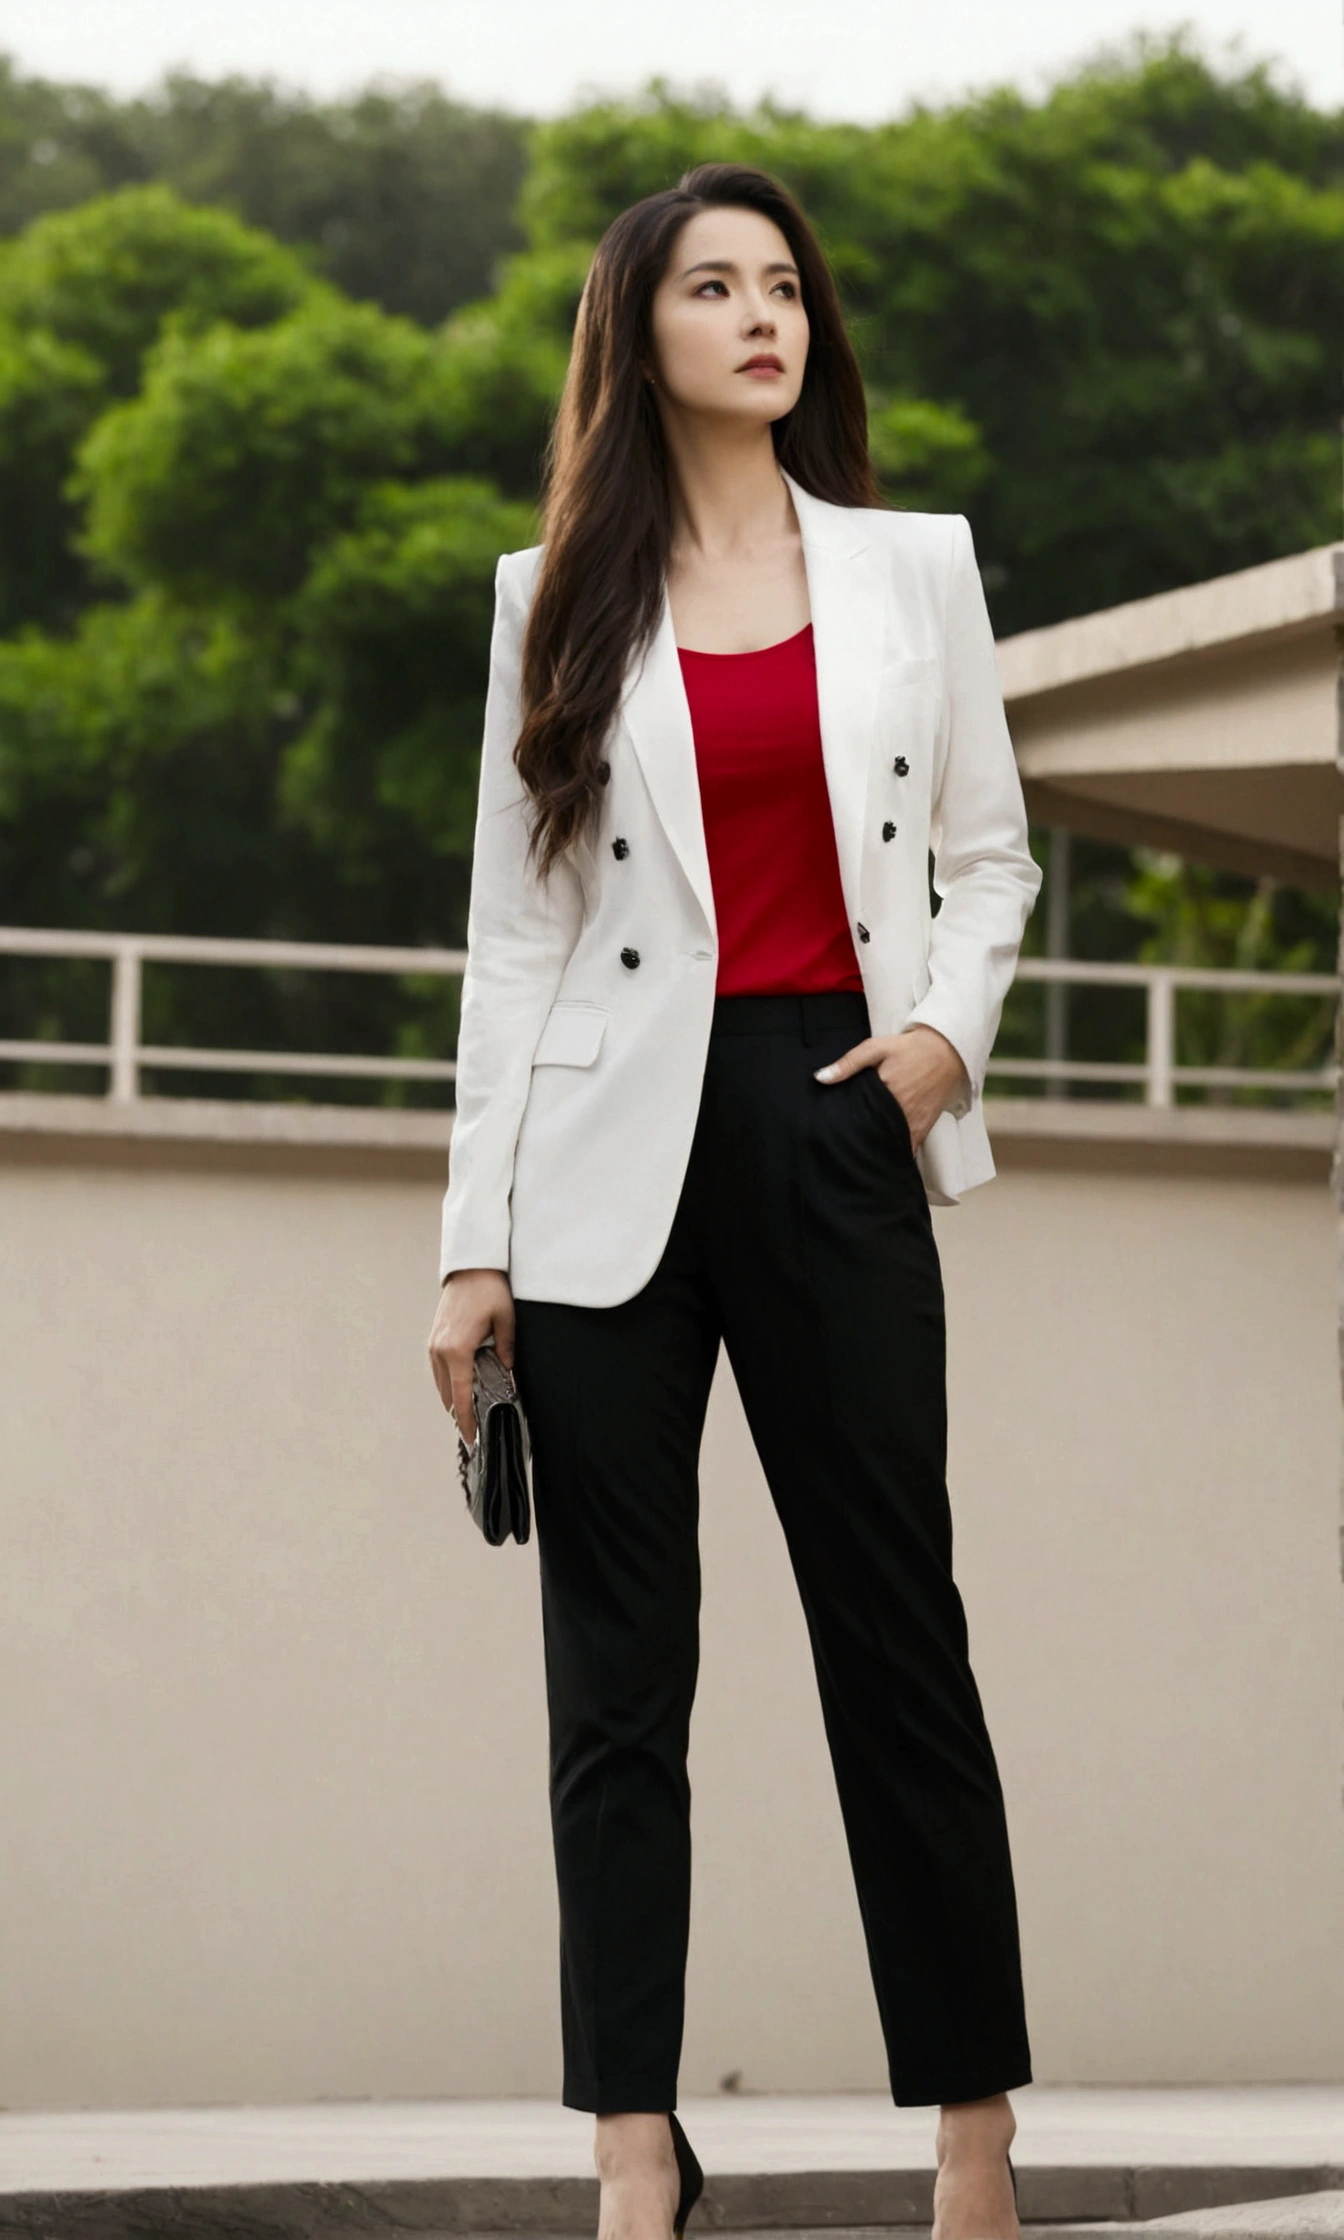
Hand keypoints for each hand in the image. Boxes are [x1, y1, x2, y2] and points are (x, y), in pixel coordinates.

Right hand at [428, 1268, 514, 1446]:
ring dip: (454, 1398)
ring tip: (469, 1412)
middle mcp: (440, 1351)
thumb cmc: (489, 1290)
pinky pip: (438, 1370)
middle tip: (474, 1429)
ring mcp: (433, 1345)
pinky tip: (462, 1387)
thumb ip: (506, 1351)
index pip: (462, 1396)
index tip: (470, 1437)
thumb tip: (508, 1374)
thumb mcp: (506, 1321)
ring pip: (440, 1384)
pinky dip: (448, 1383)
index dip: (465, 1420)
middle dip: (460, 1413)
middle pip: (448, 1395)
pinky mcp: (433, 1339)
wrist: (471, 1267)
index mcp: (457, 1351)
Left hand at [813, 1024, 969, 1153]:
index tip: (833, 1131)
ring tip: (861, 1151)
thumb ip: (848, 1063)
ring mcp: (912, 1122)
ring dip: (877, 1147)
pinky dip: (896, 1150)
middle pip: (871, 1133)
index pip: (857, 1117)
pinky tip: (884, 1152)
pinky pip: (907, 1147)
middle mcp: (898, 1111)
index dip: (844, 1125)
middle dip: (858, 1139)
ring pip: (889, 1144)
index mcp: (883, 1091)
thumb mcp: (876, 1048)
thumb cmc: (909, 1049)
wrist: (946, 1051)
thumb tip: (820, 1078)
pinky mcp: (923, 1127)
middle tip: (844, 1143)